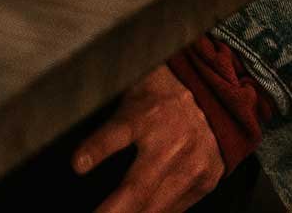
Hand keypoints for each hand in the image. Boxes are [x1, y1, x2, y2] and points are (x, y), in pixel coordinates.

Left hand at [75, 65, 224, 212]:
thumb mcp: (131, 89)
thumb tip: (79, 144)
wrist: (214, 98)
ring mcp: (190, 167)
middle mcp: (170, 143)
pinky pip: (176, 209)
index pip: (117, 133)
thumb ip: (110, 117)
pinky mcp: (203, 183)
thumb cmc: (162, 93)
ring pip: (157, 206)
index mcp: (147, 114)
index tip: (77, 165)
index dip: (96, 149)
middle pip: (138, 186)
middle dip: (114, 210)